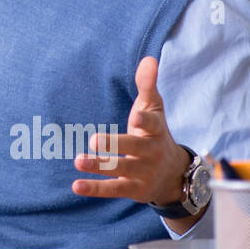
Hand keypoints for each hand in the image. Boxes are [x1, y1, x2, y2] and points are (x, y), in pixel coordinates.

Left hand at [71, 56, 190, 205]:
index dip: (144, 120)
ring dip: (99, 166)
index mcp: (155, 130)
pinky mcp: (133, 189)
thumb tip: (150, 58)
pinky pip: (113, 189)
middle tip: (94, 140)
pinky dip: (94, 188)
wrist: (174, 174)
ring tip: (78, 161)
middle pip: (134, 148)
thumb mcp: (154, 108)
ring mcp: (142, 172)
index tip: (136, 116)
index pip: (153, 123)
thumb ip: (148, 85)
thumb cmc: (154, 133)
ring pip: (121, 169)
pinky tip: (75, 185)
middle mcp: (150, 152)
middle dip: (116, 145)